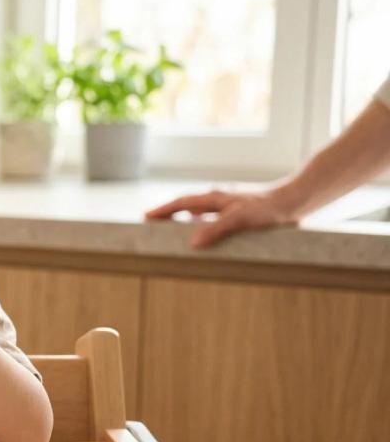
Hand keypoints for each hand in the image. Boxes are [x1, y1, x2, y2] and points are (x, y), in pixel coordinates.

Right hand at [145, 188, 295, 247]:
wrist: (296, 201)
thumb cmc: (268, 209)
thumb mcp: (240, 219)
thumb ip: (216, 229)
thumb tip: (192, 243)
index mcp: (214, 198)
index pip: (181, 203)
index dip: (163, 210)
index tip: (145, 217)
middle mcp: (219, 199)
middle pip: (187, 205)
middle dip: (169, 213)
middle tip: (153, 223)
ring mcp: (230, 205)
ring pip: (201, 211)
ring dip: (185, 219)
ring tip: (174, 230)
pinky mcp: (242, 214)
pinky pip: (215, 218)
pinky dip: (204, 225)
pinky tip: (209, 234)